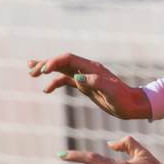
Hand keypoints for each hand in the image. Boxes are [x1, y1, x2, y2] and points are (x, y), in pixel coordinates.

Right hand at [28, 53, 150, 119]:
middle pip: (61, 61)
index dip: (54, 62)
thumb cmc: (123, 98)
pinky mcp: (84, 85)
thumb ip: (95, 82)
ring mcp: (84, 76)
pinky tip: (46, 90)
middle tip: (31, 71)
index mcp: (91, 67)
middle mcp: (86, 69)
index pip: (68, 59)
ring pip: (61, 69)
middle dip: (45, 64)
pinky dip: (54, 83)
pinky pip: (65, 81)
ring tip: (32, 73)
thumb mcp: (111, 91)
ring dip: (47, 70)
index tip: (43, 71)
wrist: (131, 105)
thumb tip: (76, 78)